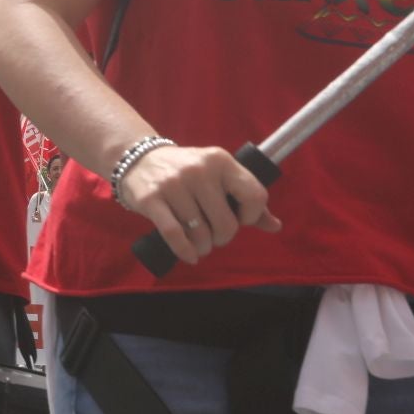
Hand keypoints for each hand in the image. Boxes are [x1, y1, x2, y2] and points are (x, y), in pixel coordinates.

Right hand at [116, 145, 279, 265]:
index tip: (239, 219)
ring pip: (200, 232)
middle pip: (226, 223)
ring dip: (203, 247)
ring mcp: (173, 184)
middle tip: (215, 236)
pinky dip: (185, 251)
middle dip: (223, 238)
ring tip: (200, 244)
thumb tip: (275, 226)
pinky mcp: (151, 199)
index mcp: (220, 160)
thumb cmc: (185, 171)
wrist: (137, 158)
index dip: (251, 216)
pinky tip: (190, 255)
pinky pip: (175, 234)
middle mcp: (199, 170)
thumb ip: (246, 199)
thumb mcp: (217, 175)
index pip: (254, 195)